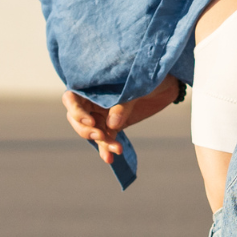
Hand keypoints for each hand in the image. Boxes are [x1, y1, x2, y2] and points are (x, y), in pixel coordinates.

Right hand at [62, 74, 179, 163]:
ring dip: (102, 142)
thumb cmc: (146, 77)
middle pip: (78, 119)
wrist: (165, 85)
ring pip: (94, 132)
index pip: (72, 99)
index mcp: (92, 86)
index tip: (91, 121)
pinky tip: (110, 159)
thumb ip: (122, 105)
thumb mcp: (135, 87)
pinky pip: (107, 139)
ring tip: (116, 149)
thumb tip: (112, 125)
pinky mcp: (115, 126)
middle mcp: (93, 100)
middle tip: (101, 135)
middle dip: (87, 130)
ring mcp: (104, 114)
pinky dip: (107, 149)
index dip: (77, 111)